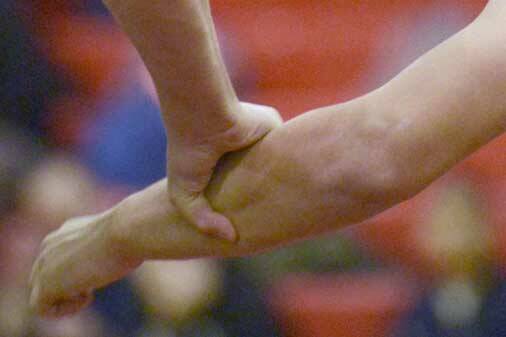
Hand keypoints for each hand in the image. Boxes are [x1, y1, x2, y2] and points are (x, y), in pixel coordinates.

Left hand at [29, 213, 139, 317]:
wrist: (128, 230)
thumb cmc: (132, 233)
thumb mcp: (120, 238)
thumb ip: (108, 246)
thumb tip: (126, 255)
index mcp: (65, 232)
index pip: (56, 259)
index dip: (75, 272)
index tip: (98, 271)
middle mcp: (49, 245)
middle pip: (43, 276)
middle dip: (67, 286)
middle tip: (94, 285)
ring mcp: (44, 264)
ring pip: (40, 293)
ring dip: (65, 298)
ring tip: (90, 292)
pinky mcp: (46, 284)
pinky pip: (40, 308)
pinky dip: (63, 309)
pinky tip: (88, 295)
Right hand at [167, 102, 282, 240]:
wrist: (203, 117)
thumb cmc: (188, 152)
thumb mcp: (183, 195)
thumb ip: (204, 220)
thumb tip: (232, 238)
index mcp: (221, 163)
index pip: (240, 187)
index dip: (247, 205)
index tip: (253, 224)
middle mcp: (241, 150)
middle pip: (263, 175)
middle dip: (269, 193)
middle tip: (277, 217)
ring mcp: (258, 137)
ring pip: (279, 159)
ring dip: (283, 176)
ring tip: (289, 200)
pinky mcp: (272, 124)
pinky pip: (289, 142)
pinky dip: (292, 158)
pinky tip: (297, 179)